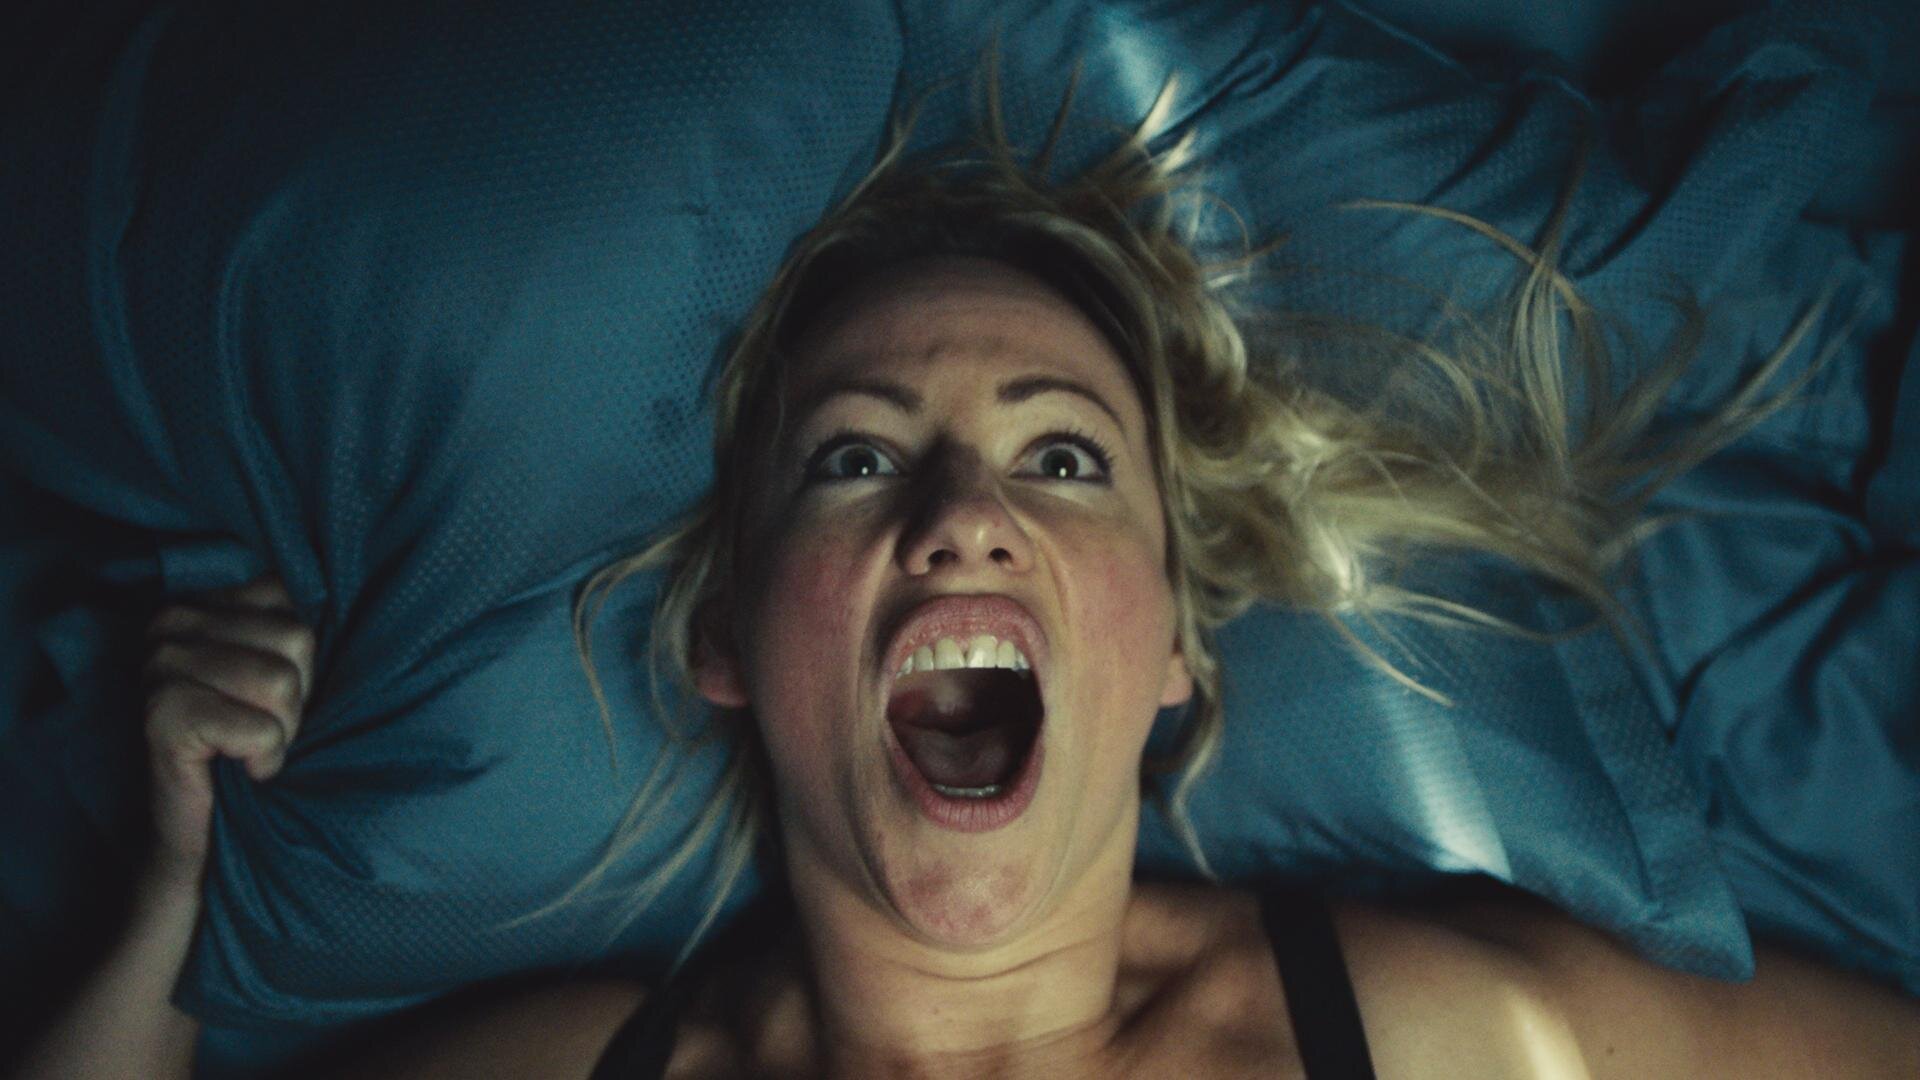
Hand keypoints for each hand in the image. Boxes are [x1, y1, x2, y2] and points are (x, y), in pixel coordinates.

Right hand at [140, 575, 313, 888]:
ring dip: (281, 730)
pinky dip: (264, 758)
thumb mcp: (286, 674)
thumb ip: (300, 630)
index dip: (306, 659)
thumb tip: (362, 593)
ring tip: (250, 746)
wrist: (204, 832)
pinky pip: (259, 729)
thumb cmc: (254, 744)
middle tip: (262, 727)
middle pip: (296, 638)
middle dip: (297, 697)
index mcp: (204, 600)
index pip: (295, 599)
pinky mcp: (163, 715)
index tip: (273, 693)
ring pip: (280, 682)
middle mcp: (172, 621)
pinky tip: (239, 767)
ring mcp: (160, 665)